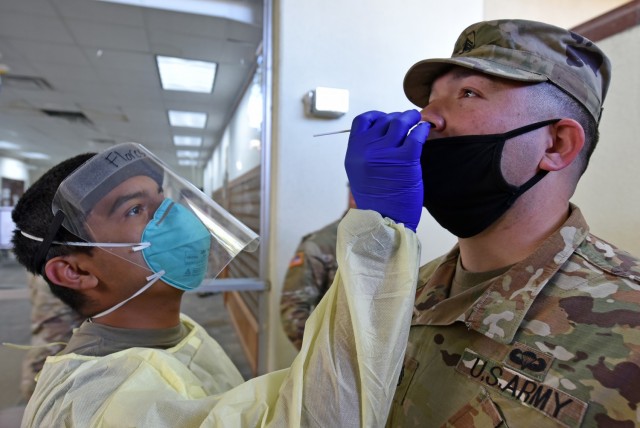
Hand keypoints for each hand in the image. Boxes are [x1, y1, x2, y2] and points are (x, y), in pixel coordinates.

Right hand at [345, 110, 429, 231]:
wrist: (385, 219)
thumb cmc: (376, 199)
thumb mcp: (359, 172)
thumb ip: (365, 152)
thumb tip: (382, 132)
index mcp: (354, 152)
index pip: (363, 120)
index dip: (376, 115)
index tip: (386, 118)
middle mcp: (367, 150)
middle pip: (385, 120)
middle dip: (397, 118)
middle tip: (407, 120)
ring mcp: (386, 153)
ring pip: (400, 123)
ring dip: (411, 118)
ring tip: (417, 120)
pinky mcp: (406, 159)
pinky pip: (416, 135)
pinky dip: (422, 129)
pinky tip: (424, 130)